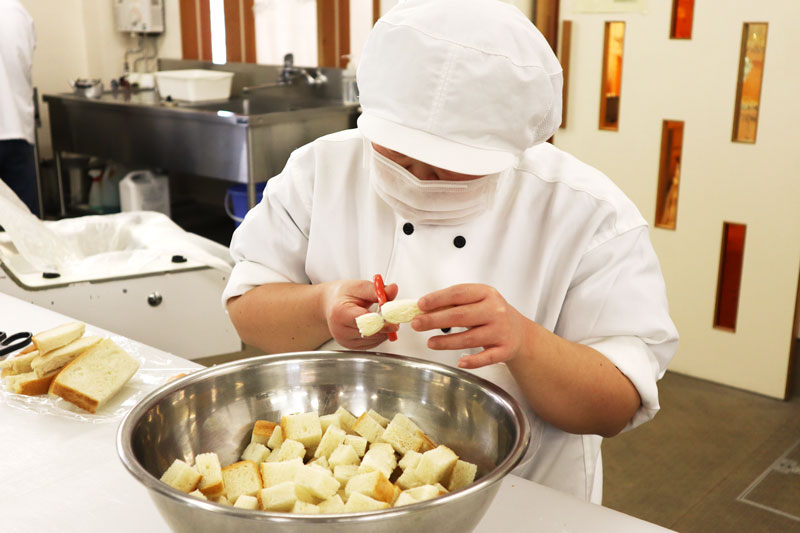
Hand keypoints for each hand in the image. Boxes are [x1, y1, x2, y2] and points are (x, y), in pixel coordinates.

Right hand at [322, 279, 398, 349]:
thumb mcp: (359, 287)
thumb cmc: (342, 295)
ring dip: (384, 331)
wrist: (330, 305)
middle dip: (386, 325)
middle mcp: (340, 330)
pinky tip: (377, 325)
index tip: (395, 318)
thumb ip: (377, 290)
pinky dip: (379, 335)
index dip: (382, 321)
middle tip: (395, 316)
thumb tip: (393, 289)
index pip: (365, 322)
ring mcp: (345, 341)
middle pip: (371, 333)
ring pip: (374, 340)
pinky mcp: (351, 346)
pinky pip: (372, 344)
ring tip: (383, 317)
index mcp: (340, 313)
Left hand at [411, 284, 530, 368]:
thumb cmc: (491, 314)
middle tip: (416, 324)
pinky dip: (473, 361)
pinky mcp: (505, 350)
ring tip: (429, 342)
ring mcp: (501, 331)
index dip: (438, 299)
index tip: (420, 304)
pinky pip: (486, 357)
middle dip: (435, 320)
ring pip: (469, 338)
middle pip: (460, 315)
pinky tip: (460, 361)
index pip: (458, 293)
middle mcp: (495, 310)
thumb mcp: (477, 301)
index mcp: (487, 293)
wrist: (519, 332)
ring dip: (446, 342)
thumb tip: (423, 309)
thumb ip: (453, 304)